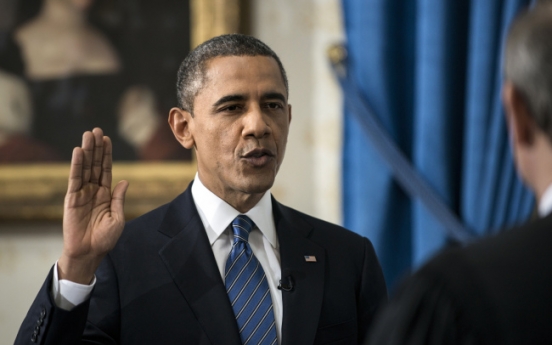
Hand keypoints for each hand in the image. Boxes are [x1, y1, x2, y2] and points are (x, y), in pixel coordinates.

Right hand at [58, 128, 128, 283]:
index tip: (107, 139)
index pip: (106, 170)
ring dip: (87, 151)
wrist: (90, 253)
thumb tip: (125, 180)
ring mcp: (82, 193)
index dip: (106, 155)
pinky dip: (77, 165)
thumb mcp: (117, 218)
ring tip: (88, 135)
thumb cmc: (105, 239)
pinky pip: (75, 179)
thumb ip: (119, 199)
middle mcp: (93, 190)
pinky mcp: (72, 199)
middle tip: (96, 130)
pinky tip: (79, 152)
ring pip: (85, 168)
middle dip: (96, 147)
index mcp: (106, 194)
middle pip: (95, 164)